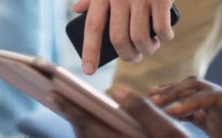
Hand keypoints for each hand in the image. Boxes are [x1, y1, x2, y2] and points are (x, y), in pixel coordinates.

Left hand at [54, 85, 188, 137]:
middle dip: (69, 113)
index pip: (88, 126)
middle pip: (84, 134)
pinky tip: (90, 118)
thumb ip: (141, 109)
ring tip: (67, 102)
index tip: (54, 93)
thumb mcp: (168, 130)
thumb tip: (113, 88)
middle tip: (53, 93)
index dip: (70, 108)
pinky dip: (90, 129)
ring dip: (78, 122)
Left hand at [73, 0, 186, 73]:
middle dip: (126, 55)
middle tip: (133, 57)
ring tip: (150, 47)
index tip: (88, 70)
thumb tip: (76, 10)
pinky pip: (161, 27)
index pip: (92, 25)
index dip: (89, 51)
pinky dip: (164, 37)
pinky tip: (165, 36)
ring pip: (140, 37)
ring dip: (146, 49)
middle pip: (118, 38)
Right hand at [154, 77, 221, 137]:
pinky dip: (179, 113)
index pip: (210, 94)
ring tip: (151, 99)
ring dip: (174, 97)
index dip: (189, 101)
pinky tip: (164, 114)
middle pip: (198, 89)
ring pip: (193, 99)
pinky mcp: (220, 128)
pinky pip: (195, 116)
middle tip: (152, 100)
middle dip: (175, 92)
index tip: (171, 111)